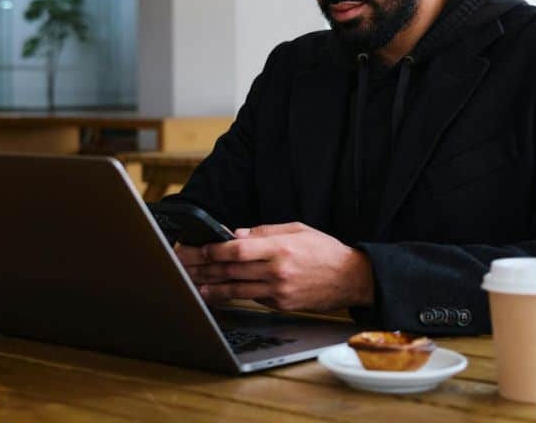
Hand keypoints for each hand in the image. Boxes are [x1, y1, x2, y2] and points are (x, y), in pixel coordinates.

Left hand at [173, 222, 374, 311]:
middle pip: (232, 270)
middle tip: (184, 267)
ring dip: (213, 288)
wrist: (351, 278)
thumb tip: (236, 233)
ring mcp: (279, 291)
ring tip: (193, 286)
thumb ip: (264, 231)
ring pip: (237, 289)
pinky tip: (218, 294)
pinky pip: (253, 298)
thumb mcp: (297, 229)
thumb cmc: (324, 250)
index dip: (213, 251)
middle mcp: (277, 271)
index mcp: (280, 248)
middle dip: (204, 268)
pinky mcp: (282, 305)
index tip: (198, 249)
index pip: (238, 250)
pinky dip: (235, 295)